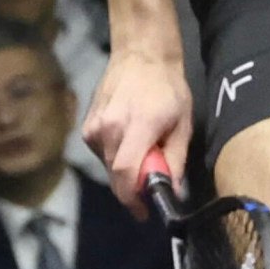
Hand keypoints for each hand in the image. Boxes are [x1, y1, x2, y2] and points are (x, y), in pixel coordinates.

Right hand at [82, 45, 197, 203]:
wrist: (140, 55)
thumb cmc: (167, 88)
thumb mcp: (182, 124)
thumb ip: (175, 159)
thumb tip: (172, 190)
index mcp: (136, 127)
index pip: (126, 173)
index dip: (133, 199)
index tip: (144, 212)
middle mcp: (108, 129)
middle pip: (116, 175)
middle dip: (133, 187)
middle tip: (152, 182)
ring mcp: (93, 128)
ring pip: (108, 166)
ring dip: (125, 170)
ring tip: (142, 152)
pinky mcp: (87, 128)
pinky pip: (102, 154)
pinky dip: (115, 156)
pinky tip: (128, 141)